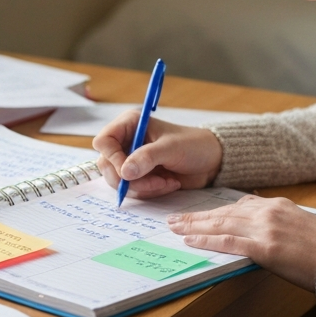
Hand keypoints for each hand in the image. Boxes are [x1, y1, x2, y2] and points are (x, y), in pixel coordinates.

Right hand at [93, 111, 222, 198]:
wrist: (211, 161)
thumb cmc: (193, 145)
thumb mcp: (171, 148)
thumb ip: (147, 158)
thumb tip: (124, 172)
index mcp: (130, 125)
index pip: (104, 141)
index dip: (112, 158)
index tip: (128, 171)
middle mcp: (127, 142)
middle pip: (107, 166)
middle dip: (130, 179)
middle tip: (155, 182)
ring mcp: (132, 161)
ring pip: (119, 182)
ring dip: (144, 187)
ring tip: (167, 181)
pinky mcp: (140, 177)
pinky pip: (133, 191)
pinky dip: (150, 191)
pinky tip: (168, 183)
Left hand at [167, 195, 315, 291]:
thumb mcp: (301, 229)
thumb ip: (278, 227)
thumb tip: (259, 235)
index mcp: (279, 206)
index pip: (239, 205)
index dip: (216, 211)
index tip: (201, 214)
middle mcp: (270, 212)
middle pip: (225, 212)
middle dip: (198, 216)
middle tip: (176, 218)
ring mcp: (266, 229)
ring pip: (221, 224)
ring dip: (194, 226)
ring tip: (175, 227)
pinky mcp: (265, 248)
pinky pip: (228, 242)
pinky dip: (206, 240)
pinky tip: (190, 240)